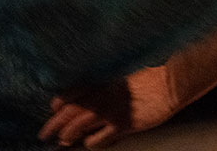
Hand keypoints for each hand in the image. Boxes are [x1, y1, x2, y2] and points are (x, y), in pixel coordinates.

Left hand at [39, 65, 176, 147]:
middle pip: (71, 110)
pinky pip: (100, 137)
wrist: (172, 82)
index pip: (74, 92)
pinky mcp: (123, 123)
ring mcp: (112, 109)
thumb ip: (111, 82)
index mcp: (105, 80)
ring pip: (79, 124)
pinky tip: (91, 143)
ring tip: (62, 141)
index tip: (54, 107)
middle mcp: (104, 94)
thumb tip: (99, 90)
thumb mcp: (128, 73)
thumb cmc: (155, 75)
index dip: (61, 100)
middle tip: (44, 133)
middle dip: (55, 123)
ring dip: (67, 134)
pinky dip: (92, 142)